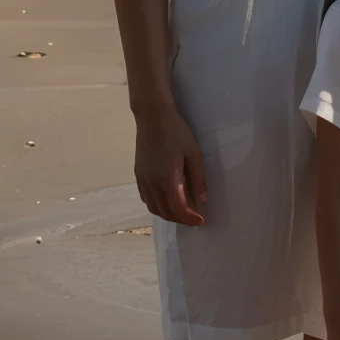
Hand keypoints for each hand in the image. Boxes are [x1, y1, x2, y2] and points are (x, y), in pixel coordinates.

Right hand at [133, 106, 206, 225]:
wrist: (153, 118)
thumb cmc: (177, 133)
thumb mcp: (194, 154)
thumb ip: (198, 179)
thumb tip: (202, 201)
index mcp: (167, 179)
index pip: (178, 209)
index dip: (190, 219)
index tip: (201, 221)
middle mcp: (152, 183)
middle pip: (165, 212)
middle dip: (181, 219)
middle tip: (194, 218)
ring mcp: (142, 180)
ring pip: (154, 208)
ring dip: (168, 214)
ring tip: (182, 211)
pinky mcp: (138, 175)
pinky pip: (146, 198)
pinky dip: (157, 206)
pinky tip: (167, 200)